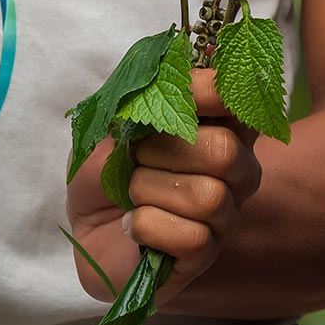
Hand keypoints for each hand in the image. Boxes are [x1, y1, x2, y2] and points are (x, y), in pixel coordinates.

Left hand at [67, 69, 261, 304]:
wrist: (87, 226)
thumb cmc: (107, 168)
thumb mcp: (114, 122)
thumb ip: (147, 98)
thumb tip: (179, 70)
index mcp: (220, 125)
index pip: (237, 99)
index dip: (207, 93)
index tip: (175, 97)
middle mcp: (236, 167)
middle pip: (226, 151)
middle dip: (165, 152)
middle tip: (137, 158)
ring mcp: (225, 214)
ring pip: (208, 197)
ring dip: (150, 192)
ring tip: (131, 195)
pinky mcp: (205, 255)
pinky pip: (192, 238)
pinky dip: (148, 227)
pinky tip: (133, 226)